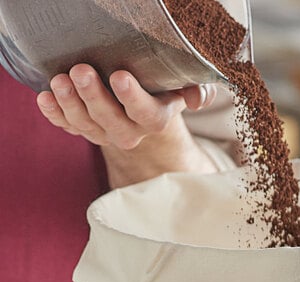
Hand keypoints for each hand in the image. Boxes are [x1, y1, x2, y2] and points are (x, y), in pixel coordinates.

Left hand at [37, 63, 216, 149]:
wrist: (141, 115)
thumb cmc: (162, 92)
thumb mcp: (182, 90)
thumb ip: (196, 90)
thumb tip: (195, 100)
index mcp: (155, 120)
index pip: (146, 113)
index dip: (132, 98)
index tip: (119, 76)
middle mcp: (130, 132)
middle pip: (111, 121)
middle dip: (94, 97)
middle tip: (81, 71)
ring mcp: (104, 133)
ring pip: (86, 125)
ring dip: (70, 104)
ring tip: (59, 81)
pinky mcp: (84, 130)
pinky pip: (67, 126)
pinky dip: (54, 114)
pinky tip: (45, 97)